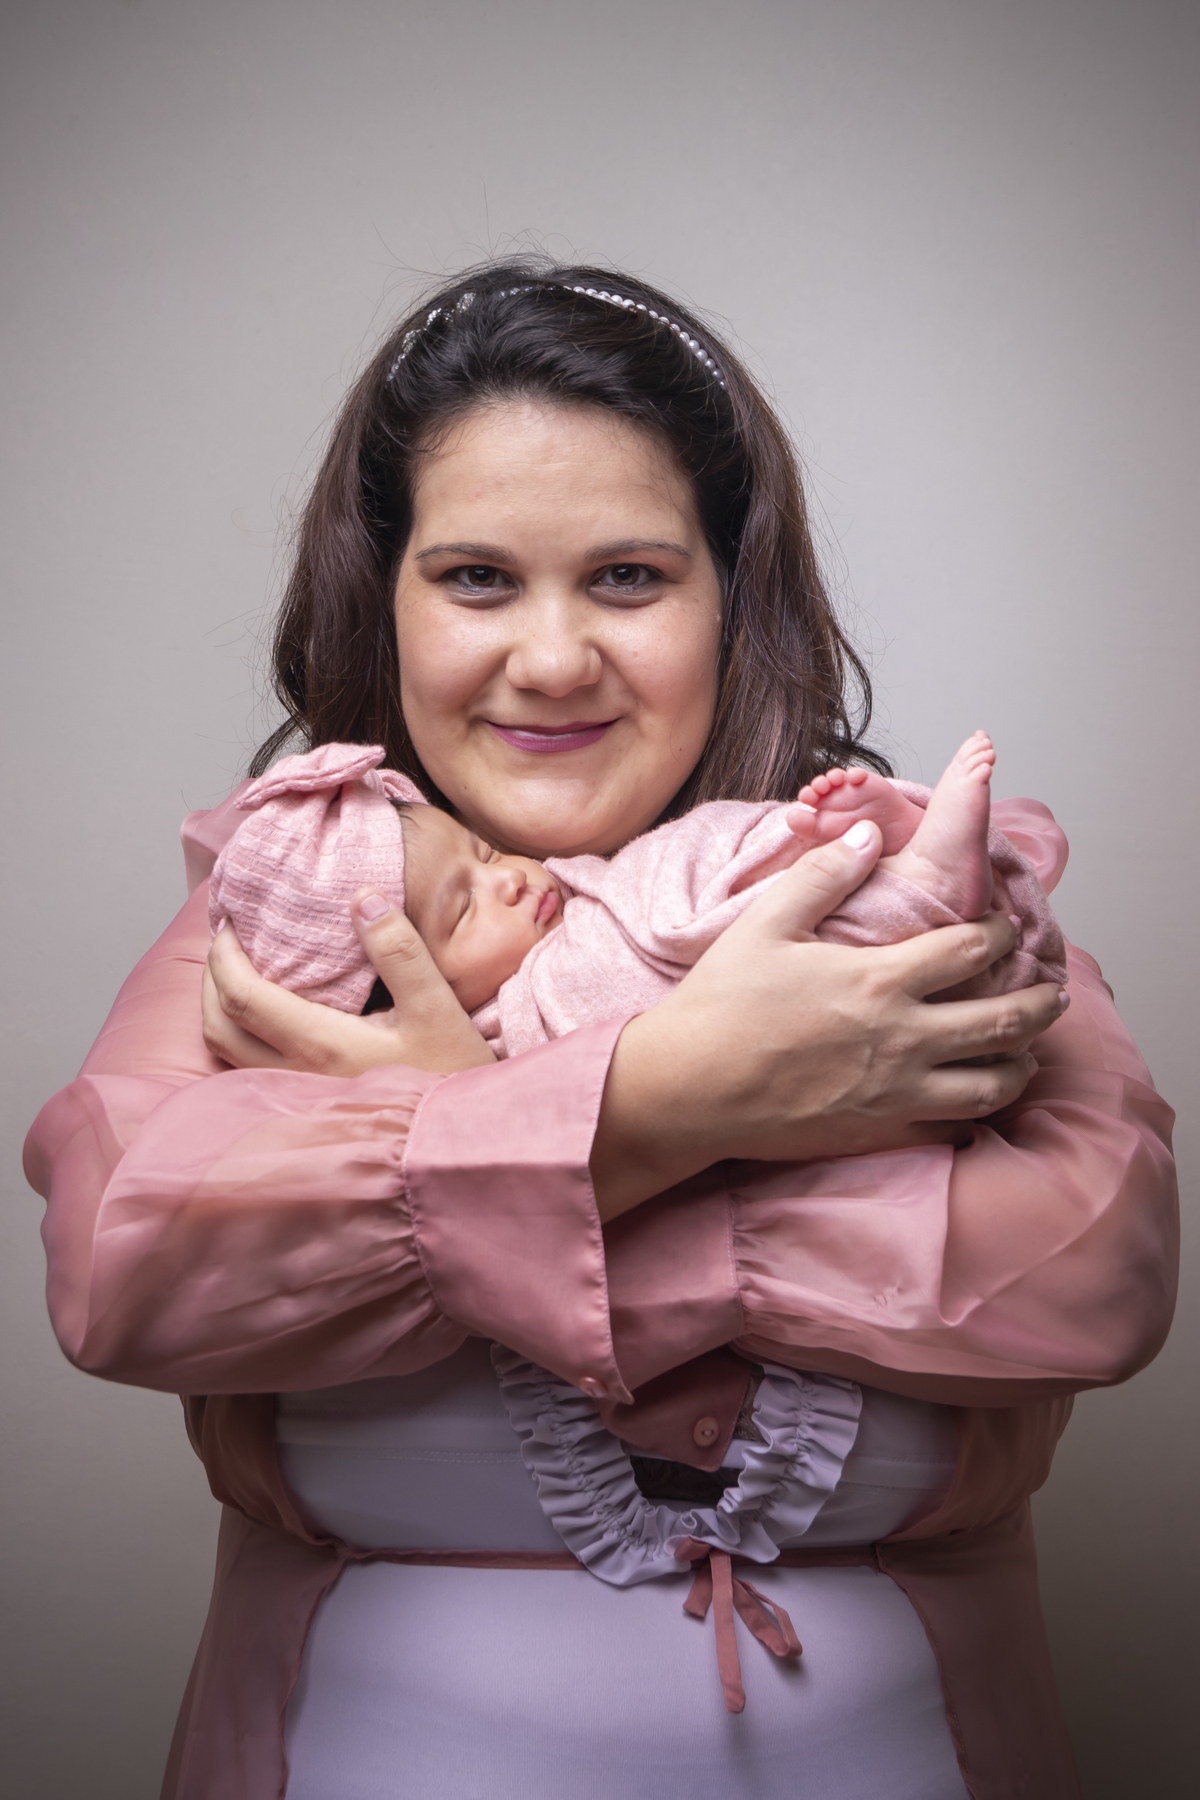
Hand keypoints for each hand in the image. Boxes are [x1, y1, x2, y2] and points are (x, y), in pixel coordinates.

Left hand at [201, 892, 495, 1076]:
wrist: (459, 1136)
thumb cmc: (452, 1072)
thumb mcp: (437, 1005)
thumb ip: (399, 951)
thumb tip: (362, 897)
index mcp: (322, 1045)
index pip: (243, 997)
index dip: (224, 955)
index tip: (231, 920)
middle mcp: (297, 1075)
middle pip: (219, 1026)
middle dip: (211, 978)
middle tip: (226, 939)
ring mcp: (298, 1095)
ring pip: (229, 1053)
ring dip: (220, 1008)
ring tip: (236, 970)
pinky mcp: (306, 1105)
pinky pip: (248, 1068)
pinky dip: (239, 1033)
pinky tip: (265, 1012)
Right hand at [590, 821, 1065, 1218]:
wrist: (688, 1091)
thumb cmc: (720, 1005)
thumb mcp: (765, 924)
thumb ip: (824, 874)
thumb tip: (868, 832)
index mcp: (879, 980)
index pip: (971, 950)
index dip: (998, 932)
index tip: (1001, 927)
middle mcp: (903, 1039)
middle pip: (1004, 1020)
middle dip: (1039, 1002)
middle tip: (1049, 990)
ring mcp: (898, 1093)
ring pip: (994, 1083)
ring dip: (1020, 1061)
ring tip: (1025, 1048)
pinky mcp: (882, 1132)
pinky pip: (955, 1127)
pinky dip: (978, 1110)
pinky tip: (974, 1095)